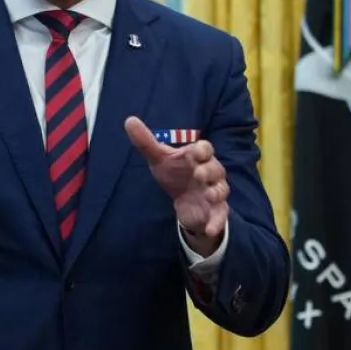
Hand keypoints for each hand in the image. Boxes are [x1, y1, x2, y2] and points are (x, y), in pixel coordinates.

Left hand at [124, 117, 227, 247]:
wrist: (185, 202)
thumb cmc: (175, 174)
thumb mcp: (159, 159)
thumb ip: (146, 142)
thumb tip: (129, 120)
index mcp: (198, 157)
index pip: (205, 149)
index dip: (201, 150)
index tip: (195, 152)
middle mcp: (211, 173)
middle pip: (216, 168)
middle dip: (209, 170)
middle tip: (199, 174)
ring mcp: (215, 192)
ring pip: (221, 190)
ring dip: (216, 192)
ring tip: (208, 195)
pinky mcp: (216, 211)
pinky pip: (220, 217)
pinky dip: (216, 223)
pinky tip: (209, 229)